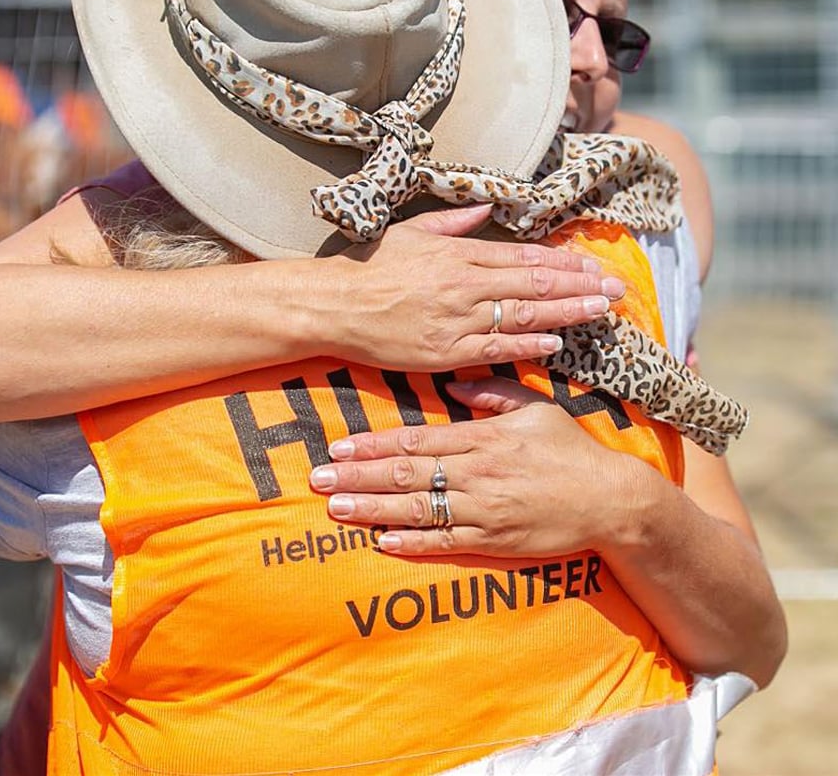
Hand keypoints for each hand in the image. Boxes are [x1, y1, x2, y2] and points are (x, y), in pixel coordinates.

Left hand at [308, 377, 633, 557]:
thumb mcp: (537, 408)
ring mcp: (484, 511)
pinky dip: (413, 542)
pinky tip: (382, 541)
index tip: (340, 445)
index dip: (374, 445)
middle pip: (406, 476)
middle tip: (318, 478)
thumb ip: (493, 395)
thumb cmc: (571, 450)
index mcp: (482, 439)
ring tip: (335, 508)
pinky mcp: (495, 542)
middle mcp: (477, 474)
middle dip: (358, 476)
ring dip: (372, 510)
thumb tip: (454, 385)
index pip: (416, 442)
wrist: (611, 501)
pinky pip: (446, 543)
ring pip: (418, 510)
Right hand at [323, 205, 624, 370]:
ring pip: (524, 316)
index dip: (564, 263)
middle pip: (535, 286)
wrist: (334, 305)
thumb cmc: (369, 267)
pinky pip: (495, 349)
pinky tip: (556, 342)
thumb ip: (453, 222)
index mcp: (458, 254)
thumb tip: (486, 209)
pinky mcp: (444, 351)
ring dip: (567, 313)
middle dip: (580, 286)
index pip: (524, 258)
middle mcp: (464, 285)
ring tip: (602, 310)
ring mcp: (457, 320)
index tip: (593, 264)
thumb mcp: (411, 232)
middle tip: (617, 288)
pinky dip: (528, 345)